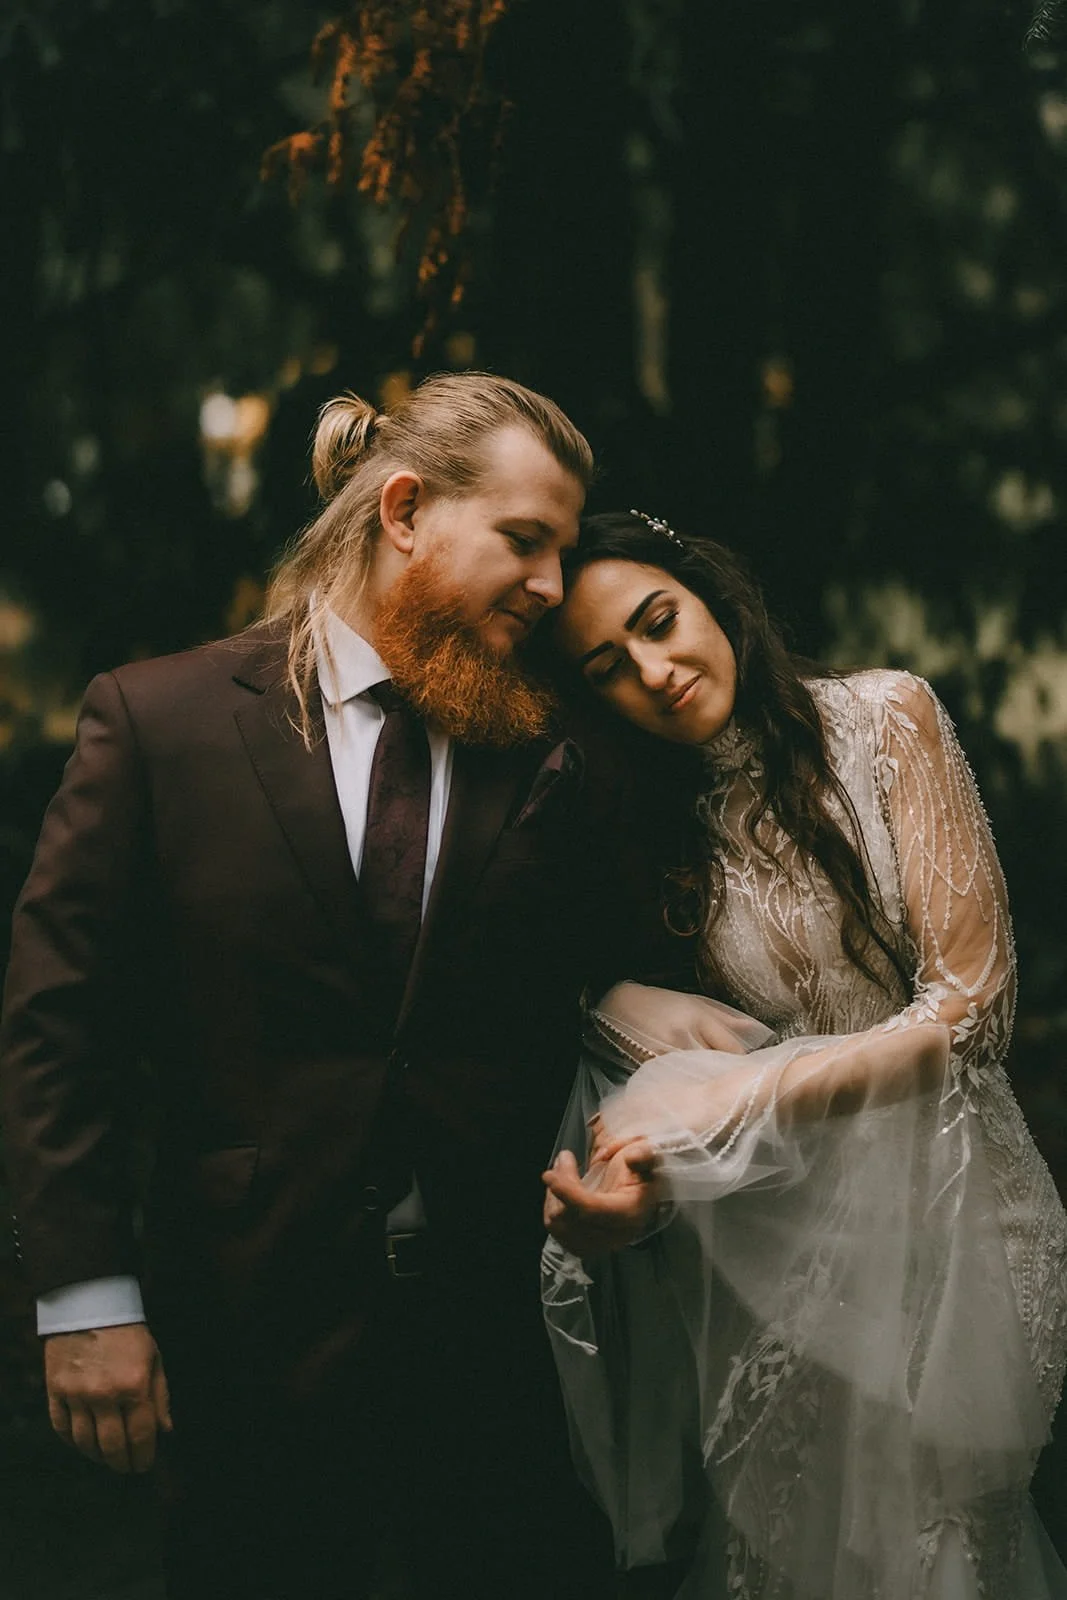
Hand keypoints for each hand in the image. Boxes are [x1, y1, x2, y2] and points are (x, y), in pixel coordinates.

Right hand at [44, 1323, 171, 1472]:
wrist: (89, 1304)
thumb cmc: (127, 1331)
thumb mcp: (153, 1357)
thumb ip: (160, 1396)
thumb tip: (165, 1430)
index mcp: (134, 1385)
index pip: (140, 1436)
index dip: (143, 1456)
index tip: (144, 1465)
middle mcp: (105, 1394)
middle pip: (112, 1446)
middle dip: (122, 1463)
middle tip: (126, 1468)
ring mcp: (77, 1394)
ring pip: (85, 1443)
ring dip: (97, 1456)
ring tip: (106, 1458)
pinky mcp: (55, 1390)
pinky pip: (61, 1428)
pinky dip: (72, 1442)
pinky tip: (83, 1444)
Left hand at [542, 1141, 659, 1256]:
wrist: (639, 1194)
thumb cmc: (640, 1174)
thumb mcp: (648, 1160)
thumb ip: (644, 1156)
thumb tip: (633, 1157)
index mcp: (630, 1214)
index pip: (593, 1210)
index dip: (568, 1193)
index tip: (550, 1175)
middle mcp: (614, 1235)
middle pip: (572, 1217)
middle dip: (560, 1186)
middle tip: (563, 1159)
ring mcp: (597, 1245)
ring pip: (559, 1226)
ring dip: (553, 1196)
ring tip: (561, 1172)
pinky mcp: (583, 1246)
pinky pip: (556, 1231)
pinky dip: (552, 1208)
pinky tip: (559, 1191)